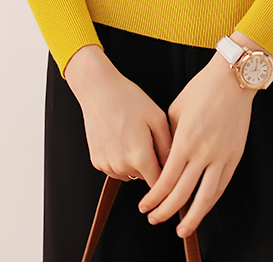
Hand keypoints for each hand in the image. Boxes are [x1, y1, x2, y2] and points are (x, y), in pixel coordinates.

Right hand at [64, 45, 171, 186]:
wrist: (98, 90)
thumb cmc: (128, 99)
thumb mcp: (157, 117)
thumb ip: (168, 146)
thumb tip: (175, 164)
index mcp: (140, 156)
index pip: (159, 182)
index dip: (167, 176)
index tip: (171, 170)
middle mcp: (122, 165)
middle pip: (145, 177)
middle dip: (151, 164)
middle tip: (149, 140)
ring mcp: (107, 165)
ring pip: (130, 174)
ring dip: (135, 163)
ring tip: (133, 137)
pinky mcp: (97, 162)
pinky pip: (115, 168)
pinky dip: (120, 159)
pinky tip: (120, 139)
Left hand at [137, 44, 255, 236]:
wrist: (231, 79)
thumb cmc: (201, 90)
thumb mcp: (174, 110)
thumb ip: (167, 138)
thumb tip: (161, 160)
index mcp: (185, 141)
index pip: (166, 180)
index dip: (154, 198)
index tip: (145, 207)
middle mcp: (203, 153)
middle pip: (183, 194)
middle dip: (166, 211)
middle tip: (155, 219)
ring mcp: (221, 156)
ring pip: (206, 198)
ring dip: (192, 218)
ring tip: (182, 230)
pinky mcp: (234, 156)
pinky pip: (222, 186)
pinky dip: (211, 201)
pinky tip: (202, 208)